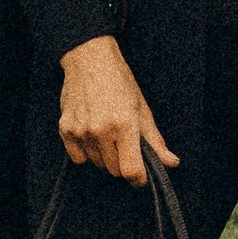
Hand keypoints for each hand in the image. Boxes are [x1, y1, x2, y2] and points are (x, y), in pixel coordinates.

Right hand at [58, 34, 179, 187]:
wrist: (90, 60)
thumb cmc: (119, 82)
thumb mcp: (142, 110)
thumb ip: (155, 141)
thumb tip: (172, 163)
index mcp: (124, 124)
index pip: (131, 171)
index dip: (139, 178)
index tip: (141, 175)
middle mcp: (100, 130)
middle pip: (114, 170)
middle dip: (122, 162)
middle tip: (123, 141)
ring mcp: (81, 131)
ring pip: (97, 164)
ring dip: (104, 156)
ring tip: (107, 132)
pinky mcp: (65, 130)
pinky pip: (78, 158)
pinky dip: (86, 152)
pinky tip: (91, 134)